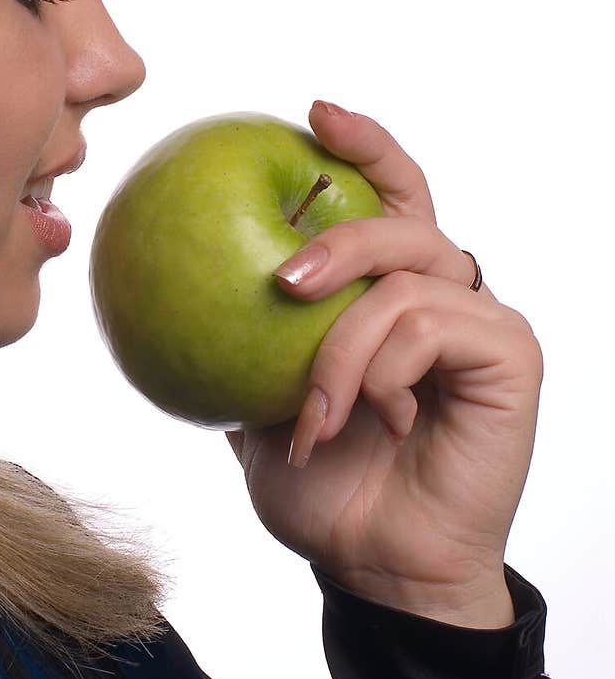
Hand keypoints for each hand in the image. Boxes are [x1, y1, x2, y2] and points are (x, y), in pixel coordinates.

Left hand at [225, 101, 544, 627]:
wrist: (374, 564)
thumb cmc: (323, 488)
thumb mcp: (257, 404)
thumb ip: (241, 341)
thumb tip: (166, 284)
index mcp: (394, 294)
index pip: (392, 196)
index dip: (363, 146)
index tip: (312, 114)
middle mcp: (445, 295)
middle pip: (406, 216)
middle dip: (340, 234)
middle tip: (281, 279)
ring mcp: (482, 321)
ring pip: (408, 276)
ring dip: (341, 345)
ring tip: (312, 413)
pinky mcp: (511, 354)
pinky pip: (433, 322)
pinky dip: (385, 367)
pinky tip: (376, 417)